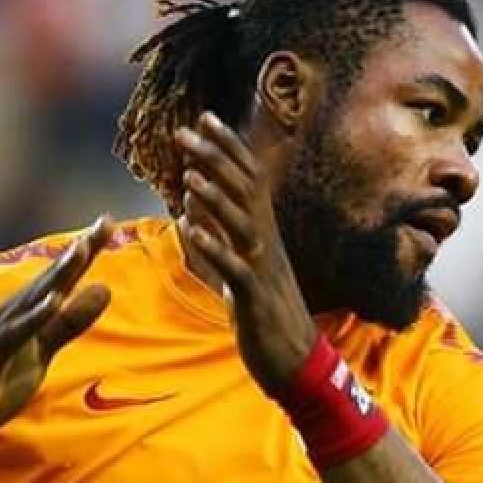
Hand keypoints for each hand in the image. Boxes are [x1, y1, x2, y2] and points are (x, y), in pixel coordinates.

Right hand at [0, 217, 113, 455]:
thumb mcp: (40, 353)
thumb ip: (68, 323)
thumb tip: (104, 290)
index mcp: (20, 313)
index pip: (57, 279)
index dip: (82, 253)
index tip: (107, 223)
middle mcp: (6, 315)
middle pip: (47, 280)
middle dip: (76, 253)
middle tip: (103, 223)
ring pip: (30, 301)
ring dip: (56, 275)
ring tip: (81, 250)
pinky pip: (11, 336)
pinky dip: (32, 319)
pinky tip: (52, 303)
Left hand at [175, 111, 316, 395]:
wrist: (297, 363)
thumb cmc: (267, 316)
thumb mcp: (237, 270)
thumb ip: (216, 236)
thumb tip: (190, 205)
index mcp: (262, 234)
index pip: (247, 179)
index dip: (227, 148)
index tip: (204, 118)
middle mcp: (266, 243)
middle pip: (244, 190)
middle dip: (215, 158)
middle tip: (185, 131)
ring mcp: (263, 269)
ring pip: (242, 223)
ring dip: (216, 198)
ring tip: (190, 175)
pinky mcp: (256, 298)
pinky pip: (234, 268)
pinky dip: (213, 246)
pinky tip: (190, 229)